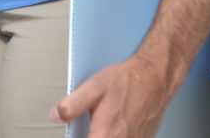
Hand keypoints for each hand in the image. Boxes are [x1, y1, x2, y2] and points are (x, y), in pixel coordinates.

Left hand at [51, 56, 171, 137]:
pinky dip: (117, 134)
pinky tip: (113, 125)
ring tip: (100, 124)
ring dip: (105, 135)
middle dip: (91, 135)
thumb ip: (72, 105)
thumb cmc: (125, 81)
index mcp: (106, 135)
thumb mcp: (93, 88)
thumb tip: (55, 116)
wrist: (154, 78)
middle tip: (89, 126)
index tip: (75, 133)